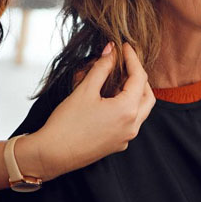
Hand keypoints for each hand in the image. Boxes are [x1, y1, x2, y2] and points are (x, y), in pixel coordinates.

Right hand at [27, 43, 154, 178]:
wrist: (53, 154)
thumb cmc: (67, 123)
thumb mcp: (85, 91)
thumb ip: (102, 67)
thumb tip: (111, 50)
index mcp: (128, 110)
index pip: (139, 78)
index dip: (133, 59)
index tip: (124, 47)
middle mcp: (133, 126)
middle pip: (147, 95)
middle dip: (139, 77)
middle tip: (125, 63)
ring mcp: (126, 137)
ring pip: (141, 110)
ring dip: (134, 93)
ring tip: (117, 80)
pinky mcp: (118, 144)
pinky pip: (130, 122)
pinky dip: (127, 107)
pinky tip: (110, 100)